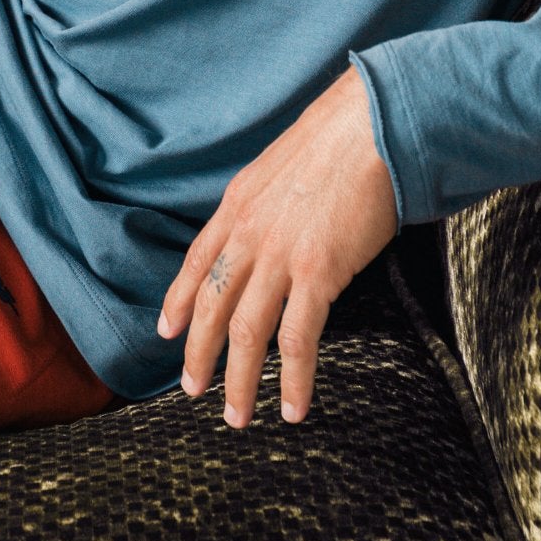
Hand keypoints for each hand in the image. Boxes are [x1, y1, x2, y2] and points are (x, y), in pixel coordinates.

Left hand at [157, 64, 397, 427]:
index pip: (196, 260)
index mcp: (238, 203)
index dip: (179, 300)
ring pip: (244, 333)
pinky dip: (291, 380)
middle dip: (198, 353)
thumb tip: (275, 224)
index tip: (167, 332)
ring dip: (238, 381)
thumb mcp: (284, 164)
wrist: (373, 124)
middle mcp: (248, 232)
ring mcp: (279, 255)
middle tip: (192, 390)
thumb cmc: (341, 137)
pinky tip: (292, 408)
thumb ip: (269, 201)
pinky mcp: (317, 272)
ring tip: (237, 417)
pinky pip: (297, 340)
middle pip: (211, 304)